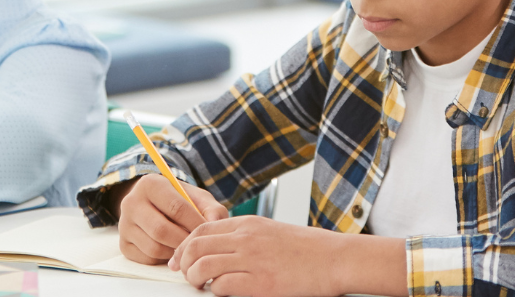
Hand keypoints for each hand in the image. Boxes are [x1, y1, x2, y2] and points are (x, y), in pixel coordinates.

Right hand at [114, 173, 229, 264]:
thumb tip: (214, 226)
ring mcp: (124, 225)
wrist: (154, 206)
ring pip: (153, 247)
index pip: (176, 207)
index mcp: (150, 184)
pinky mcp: (124, 245)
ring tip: (185, 247)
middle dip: (184, 241)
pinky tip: (171, 250)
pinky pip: (147, 259)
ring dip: (174, 252)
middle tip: (198, 245)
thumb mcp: (198, 198)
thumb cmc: (180, 201)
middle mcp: (131, 202)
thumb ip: (212, 209)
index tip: (208, 232)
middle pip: (161, 230)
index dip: (195, 223)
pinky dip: (163, 259)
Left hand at [173, 217, 405, 296]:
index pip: (201, 229)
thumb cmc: (309, 250)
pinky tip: (221, 293)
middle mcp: (246, 238)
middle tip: (185, 275)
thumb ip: (245, 237)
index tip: (179, 259)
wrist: (335, 259)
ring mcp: (252, 260)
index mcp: (248, 224)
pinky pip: (221, 286)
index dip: (184, 246)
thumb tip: (220, 249)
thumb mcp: (271, 232)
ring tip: (200, 286)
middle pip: (195, 246)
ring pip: (202, 266)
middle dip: (183, 262)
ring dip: (195, 279)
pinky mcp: (259, 283)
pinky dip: (215, 292)